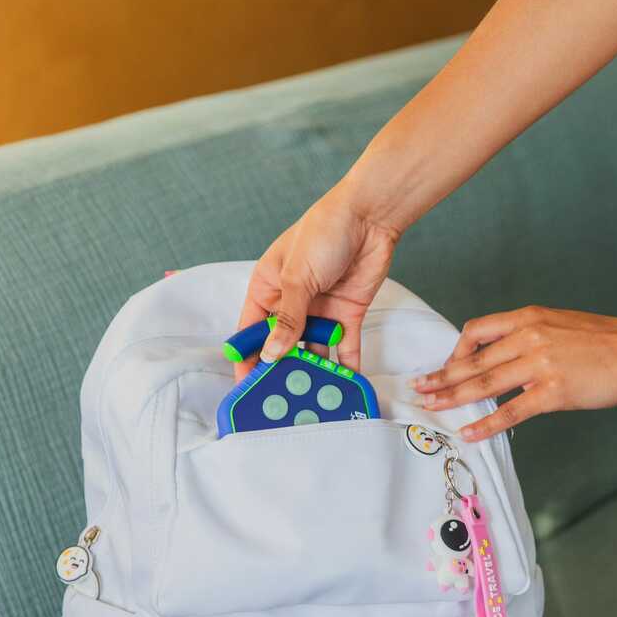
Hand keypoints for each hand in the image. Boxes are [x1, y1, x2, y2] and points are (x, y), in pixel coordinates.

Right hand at [236, 188, 399, 379]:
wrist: (371, 216)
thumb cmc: (324, 232)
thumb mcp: (297, 277)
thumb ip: (286, 319)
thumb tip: (271, 355)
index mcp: (267, 288)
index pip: (251, 329)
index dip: (247, 357)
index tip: (245, 385)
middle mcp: (291, 303)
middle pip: (280, 344)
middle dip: (279, 370)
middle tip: (278, 400)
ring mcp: (319, 311)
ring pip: (311, 350)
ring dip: (312, 371)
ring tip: (310, 398)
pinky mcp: (347, 315)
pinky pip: (343, 347)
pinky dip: (345, 366)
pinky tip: (344, 386)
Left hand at [412, 306, 616, 441]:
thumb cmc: (607, 341)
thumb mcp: (560, 325)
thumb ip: (529, 337)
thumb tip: (502, 358)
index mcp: (529, 318)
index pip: (477, 330)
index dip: (456, 351)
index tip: (448, 366)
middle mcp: (529, 337)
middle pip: (472, 360)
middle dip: (441, 376)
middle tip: (419, 388)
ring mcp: (539, 364)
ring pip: (483, 385)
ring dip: (452, 398)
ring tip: (430, 407)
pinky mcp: (553, 392)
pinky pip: (510, 411)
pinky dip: (485, 424)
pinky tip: (469, 432)